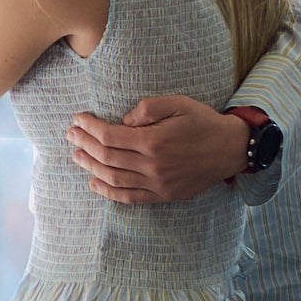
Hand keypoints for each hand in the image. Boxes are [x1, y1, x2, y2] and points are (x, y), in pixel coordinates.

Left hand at [67, 98, 249, 202]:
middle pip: (107, 157)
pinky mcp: (162, 195)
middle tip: (71, 135)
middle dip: (85, 144)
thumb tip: (122, 120)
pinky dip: (108, 192)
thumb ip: (147, 109)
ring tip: (77, 156)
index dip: (90, 127)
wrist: (230, 149)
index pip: (110, 135)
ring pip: (113, 178)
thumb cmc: (203, 122)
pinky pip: (129, 197)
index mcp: (154, 141)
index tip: (78, 119)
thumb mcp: (178, 103)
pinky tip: (94, 183)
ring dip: (91, 167)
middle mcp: (152, 165)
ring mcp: (157, 183)